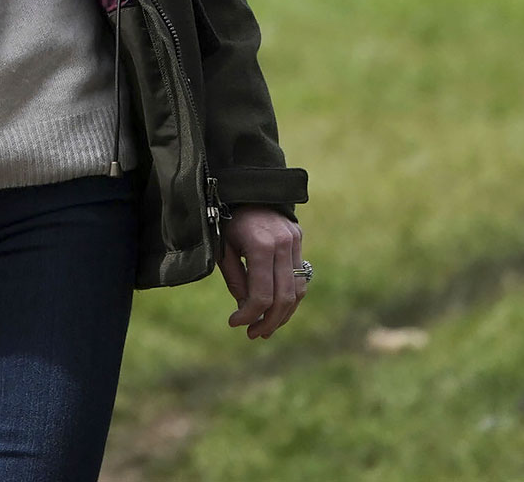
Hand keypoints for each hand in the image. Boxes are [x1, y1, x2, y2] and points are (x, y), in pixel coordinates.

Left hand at [218, 204, 305, 338]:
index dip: (249, 315)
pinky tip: (276, 310)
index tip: (235, 323)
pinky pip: (300, 279)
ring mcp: (295, 243)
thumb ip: (235, 279)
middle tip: (254, 334)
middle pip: (284, 298)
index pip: (261, 294)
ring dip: (283, 315)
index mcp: (260, 246)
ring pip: (297, 292)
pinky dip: (290, 299)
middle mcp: (283, 245)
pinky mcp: (300, 242)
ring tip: (265, 328)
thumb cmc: (227, 219)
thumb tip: (247, 310)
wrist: (247, 188)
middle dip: (269, 322)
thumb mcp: (222, 248)